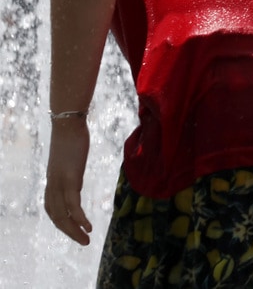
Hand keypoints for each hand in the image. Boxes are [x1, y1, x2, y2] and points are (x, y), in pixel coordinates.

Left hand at [45, 119, 92, 244]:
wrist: (67, 123)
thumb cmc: (70, 134)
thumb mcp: (69, 156)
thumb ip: (71, 168)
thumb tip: (76, 176)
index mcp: (52, 180)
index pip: (52, 208)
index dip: (61, 221)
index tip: (74, 229)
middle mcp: (53, 185)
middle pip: (56, 216)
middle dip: (69, 231)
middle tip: (83, 241)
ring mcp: (60, 183)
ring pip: (62, 214)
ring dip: (73, 230)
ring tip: (86, 239)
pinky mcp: (70, 179)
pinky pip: (72, 205)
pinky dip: (79, 218)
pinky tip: (88, 226)